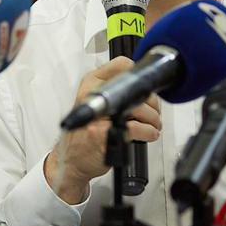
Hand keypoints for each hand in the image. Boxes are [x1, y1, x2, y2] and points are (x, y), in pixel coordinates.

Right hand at [44, 57, 161, 203]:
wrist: (72, 159)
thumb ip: (114, 91)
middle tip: (154, 112)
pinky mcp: (104, 134)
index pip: (122, 65)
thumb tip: (146, 87)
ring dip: (153, 119)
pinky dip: (149, 132)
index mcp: (91, 84)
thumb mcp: (95, 102)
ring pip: (140, 109)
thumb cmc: (85, 132)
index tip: (145, 89)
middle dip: (152, 103)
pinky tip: (149, 134)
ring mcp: (97, 116)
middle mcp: (92, 96)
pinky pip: (138, 128)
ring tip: (153, 125)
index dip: (140, 77)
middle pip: (136, 89)